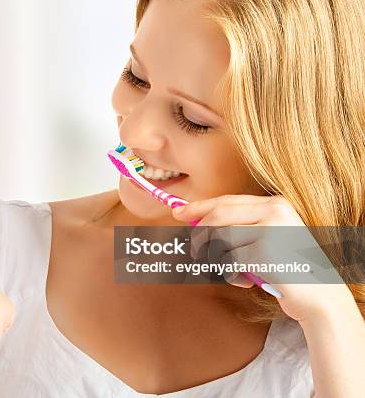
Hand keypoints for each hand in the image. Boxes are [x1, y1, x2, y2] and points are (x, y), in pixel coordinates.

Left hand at [172, 194, 353, 323]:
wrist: (318, 295)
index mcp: (274, 204)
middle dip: (200, 235)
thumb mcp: (265, 239)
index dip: (199, 207)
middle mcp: (274, 211)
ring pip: (220, 240)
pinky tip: (245, 282)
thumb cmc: (284, 267)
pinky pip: (229, 261)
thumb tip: (194, 223)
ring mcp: (270, 230)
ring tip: (234, 272)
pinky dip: (230, 275)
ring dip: (218, 261)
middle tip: (193, 252)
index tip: (178, 213)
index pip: (227, 201)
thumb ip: (236, 228)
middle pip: (218, 216)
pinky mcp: (264, 252)